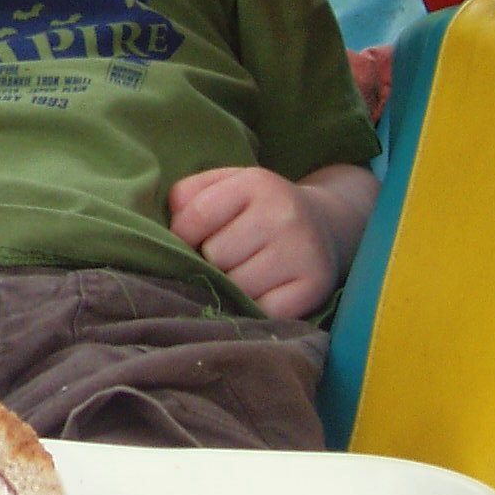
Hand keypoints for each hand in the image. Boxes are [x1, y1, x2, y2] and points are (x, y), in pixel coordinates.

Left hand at [167, 165, 345, 322]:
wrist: (323, 225)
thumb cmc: (258, 208)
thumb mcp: (226, 186)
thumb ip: (189, 196)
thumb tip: (171, 230)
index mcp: (256, 183)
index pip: (195, 217)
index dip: (182, 235)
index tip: (191, 240)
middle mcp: (284, 214)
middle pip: (215, 256)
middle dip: (211, 262)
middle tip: (226, 258)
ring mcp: (303, 251)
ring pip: (237, 287)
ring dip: (232, 287)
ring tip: (243, 273)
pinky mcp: (315, 286)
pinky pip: (263, 311)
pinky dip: (256, 308)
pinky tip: (263, 291)